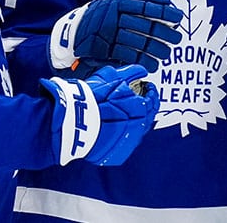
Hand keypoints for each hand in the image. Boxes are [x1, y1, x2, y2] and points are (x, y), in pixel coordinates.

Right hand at [40, 64, 159, 165]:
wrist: (73, 122)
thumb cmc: (91, 99)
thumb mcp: (111, 77)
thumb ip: (131, 73)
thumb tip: (142, 71)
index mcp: (141, 108)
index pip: (153, 101)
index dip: (150, 93)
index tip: (146, 89)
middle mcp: (139, 127)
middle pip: (147, 117)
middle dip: (142, 109)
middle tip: (132, 102)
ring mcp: (129, 142)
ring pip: (137, 132)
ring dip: (133, 124)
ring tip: (119, 116)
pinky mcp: (118, 154)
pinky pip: (125, 144)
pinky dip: (122, 137)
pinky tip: (112, 130)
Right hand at [50, 0, 181, 77]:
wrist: (73, 30)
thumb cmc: (105, 14)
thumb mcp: (117, 0)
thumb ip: (139, 1)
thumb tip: (168, 5)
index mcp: (118, 1)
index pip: (145, 5)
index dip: (164, 11)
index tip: (179, 17)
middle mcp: (113, 16)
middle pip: (144, 25)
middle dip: (164, 33)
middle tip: (178, 39)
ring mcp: (107, 33)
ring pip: (138, 42)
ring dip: (156, 49)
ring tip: (167, 53)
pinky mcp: (103, 49)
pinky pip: (127, 55)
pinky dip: (142, 61)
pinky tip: (153, 64)